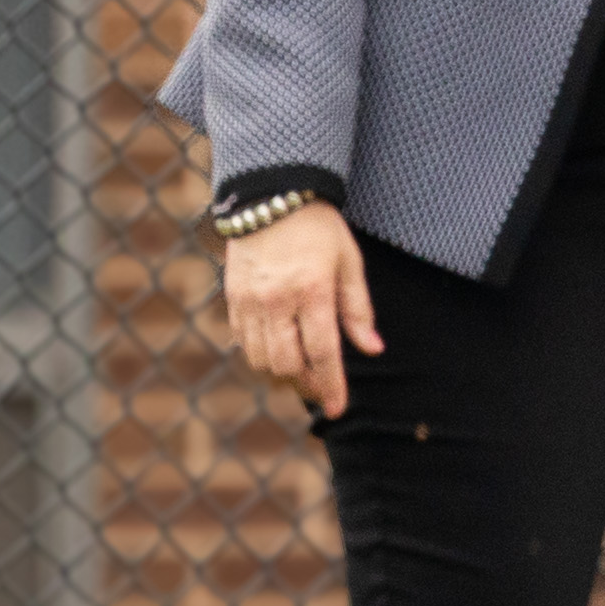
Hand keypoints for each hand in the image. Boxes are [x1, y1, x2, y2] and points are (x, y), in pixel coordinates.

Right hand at [220, 197, 380, 419]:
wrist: (270, 198)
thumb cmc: (320, 230)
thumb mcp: (350, 264)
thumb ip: (358, 310)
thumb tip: (372, 350)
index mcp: (312, 292)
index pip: (321, 352)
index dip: (331, 384)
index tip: (338, 407)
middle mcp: (276, 301)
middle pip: (287, 364)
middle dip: (307, 384)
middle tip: (324, 390)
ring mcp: (249, 302)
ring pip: (261, 359)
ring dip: (283, 373)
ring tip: (304, 373)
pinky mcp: (232, 299)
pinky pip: (243, 342)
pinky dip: (261, 355)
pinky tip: (280, 352)